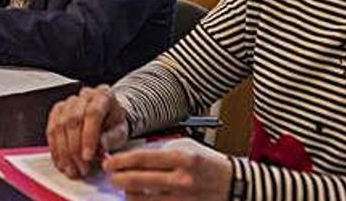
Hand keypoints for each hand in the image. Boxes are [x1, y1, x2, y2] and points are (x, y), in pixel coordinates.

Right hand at [46, 85, 128, 178]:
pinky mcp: (57, 111)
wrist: (106, 118)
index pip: (92, 113)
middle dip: (75, 148)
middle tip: (80, 168)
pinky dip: (55, 148)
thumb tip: (101, 146)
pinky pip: (51, 130)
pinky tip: (61, 161)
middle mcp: (84, 95)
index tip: (88, 156)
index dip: (88, 137)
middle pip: (73, 120)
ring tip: (71, 169)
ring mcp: (69, 102)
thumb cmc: (113, 124)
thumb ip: (113, 138)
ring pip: (60, 125)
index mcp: (103, 95)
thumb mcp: (120, 132)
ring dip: (64, 151)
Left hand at [103, 147, 231, 200]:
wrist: (236, 186)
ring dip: (128, 195)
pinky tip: (139, 198)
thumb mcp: (188, 149)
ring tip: (125, 189)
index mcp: (183, 159)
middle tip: (111, 176)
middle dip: (118, 179)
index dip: (121, 161)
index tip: (109, 162)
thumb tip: (133, 158)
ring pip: (142, 200)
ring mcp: (183, 200)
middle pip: (138, 181)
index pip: (143, 159)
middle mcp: (182, 180)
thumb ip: (162, 152)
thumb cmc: (209, 165)